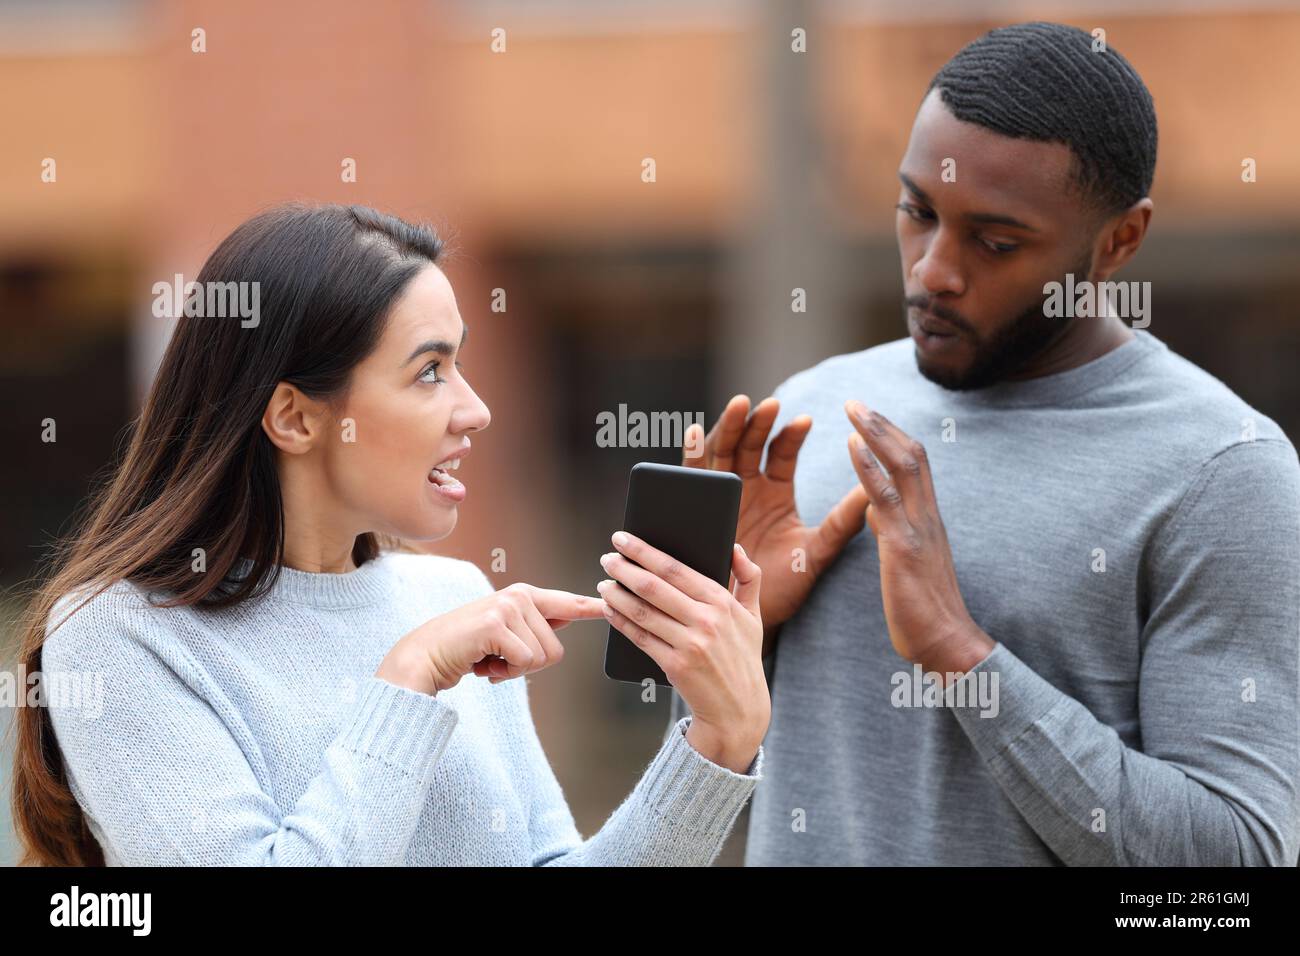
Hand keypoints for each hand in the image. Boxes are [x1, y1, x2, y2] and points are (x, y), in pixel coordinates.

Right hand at [376, 584, 606, 695]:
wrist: (424, 658)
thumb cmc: (464, 649)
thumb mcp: (504, 633)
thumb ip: (535, 625)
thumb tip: (572, 614)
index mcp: (523, 596)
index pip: (567, 603)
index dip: (591, 608)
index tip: (610, 604)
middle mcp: (519, 596)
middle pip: (556, 649)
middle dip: (527, 665)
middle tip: (496, 658)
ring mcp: (507, 607)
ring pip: (541, 658)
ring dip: (514, 670)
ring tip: (488, 658)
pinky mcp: (496, 624)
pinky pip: (524, 662)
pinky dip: (504, 673)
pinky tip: (482, 663)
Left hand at [597, 530, 768, 773]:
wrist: (739, 708)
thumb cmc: (742, 656)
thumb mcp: (753, 616)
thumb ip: (748, 578)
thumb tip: (735, 547)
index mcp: (722, 601)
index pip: (675, 568)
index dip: (644, 552)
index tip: (624, 540)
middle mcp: (706, 620)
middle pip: (654, 586)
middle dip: (624, 569)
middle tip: (607, 558)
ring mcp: (690, 644)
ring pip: (642, 611)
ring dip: (617, 595)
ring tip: (603, 583)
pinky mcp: (675, 666)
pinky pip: (640, 637)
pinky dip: (620, 621)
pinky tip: (609, 610)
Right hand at [684, 395, 869, 648]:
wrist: (748, 617)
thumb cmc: (784, 586)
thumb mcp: (816, 551)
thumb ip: (842, 522)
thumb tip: (877, 491)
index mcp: (776, 493)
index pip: (783, 453)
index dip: (791, 435)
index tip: (804, 420)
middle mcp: (747, 488)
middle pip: (750, 444)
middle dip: (757, 422)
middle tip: (768, 404)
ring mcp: (720, 495)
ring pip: (722, 451)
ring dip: (728, 426)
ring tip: (739, 406)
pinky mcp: (696, 508)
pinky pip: (690, 476)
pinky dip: (691, 453)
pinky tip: (694, 433)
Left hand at [844, 400, 993, 679]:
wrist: (946, 644)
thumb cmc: (924, 610)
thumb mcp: (906, 562)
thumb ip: (894, 531)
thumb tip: (876, 510)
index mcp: (927, 520)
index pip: (914, 465)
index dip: (892, 437)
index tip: (870, 416)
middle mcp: (927, 516)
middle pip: (911, 454)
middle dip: (882, 424)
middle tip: (854, 400)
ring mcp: (918, 528)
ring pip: (902, 466)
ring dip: (875, 432)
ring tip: (852, 408)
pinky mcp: (905, 546)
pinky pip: (885, 498)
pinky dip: (868, 467)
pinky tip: (851, 444)